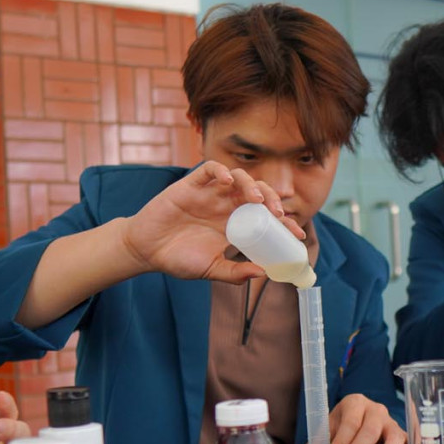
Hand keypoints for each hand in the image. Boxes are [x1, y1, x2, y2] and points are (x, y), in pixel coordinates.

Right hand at [120, 160, 303, 282]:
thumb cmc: (177, 259)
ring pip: (239, 178)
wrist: (146, 251)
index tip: (297, 234)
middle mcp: (226, 206)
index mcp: (235, 225)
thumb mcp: (211, 270)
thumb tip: (262, 273)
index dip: (284, 223)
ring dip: (252, 185)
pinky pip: (211, 169)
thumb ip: (234, 273)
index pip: (265, 218)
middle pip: (258, 193)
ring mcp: (210, 194)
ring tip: (258, 201)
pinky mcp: (191, 185)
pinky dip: (222, 171)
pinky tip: (228, 181)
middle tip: (280, 215)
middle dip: (273, 200)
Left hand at [300, 394, 405, 443]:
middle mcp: (376, 410)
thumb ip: (318, 443)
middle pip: (369, 431)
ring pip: (393, 438)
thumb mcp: (330, 429)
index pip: (348, 424)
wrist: (363, 417)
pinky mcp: (403, 435)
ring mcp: (392, 422)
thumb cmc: (346, 422)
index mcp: (355, 403)